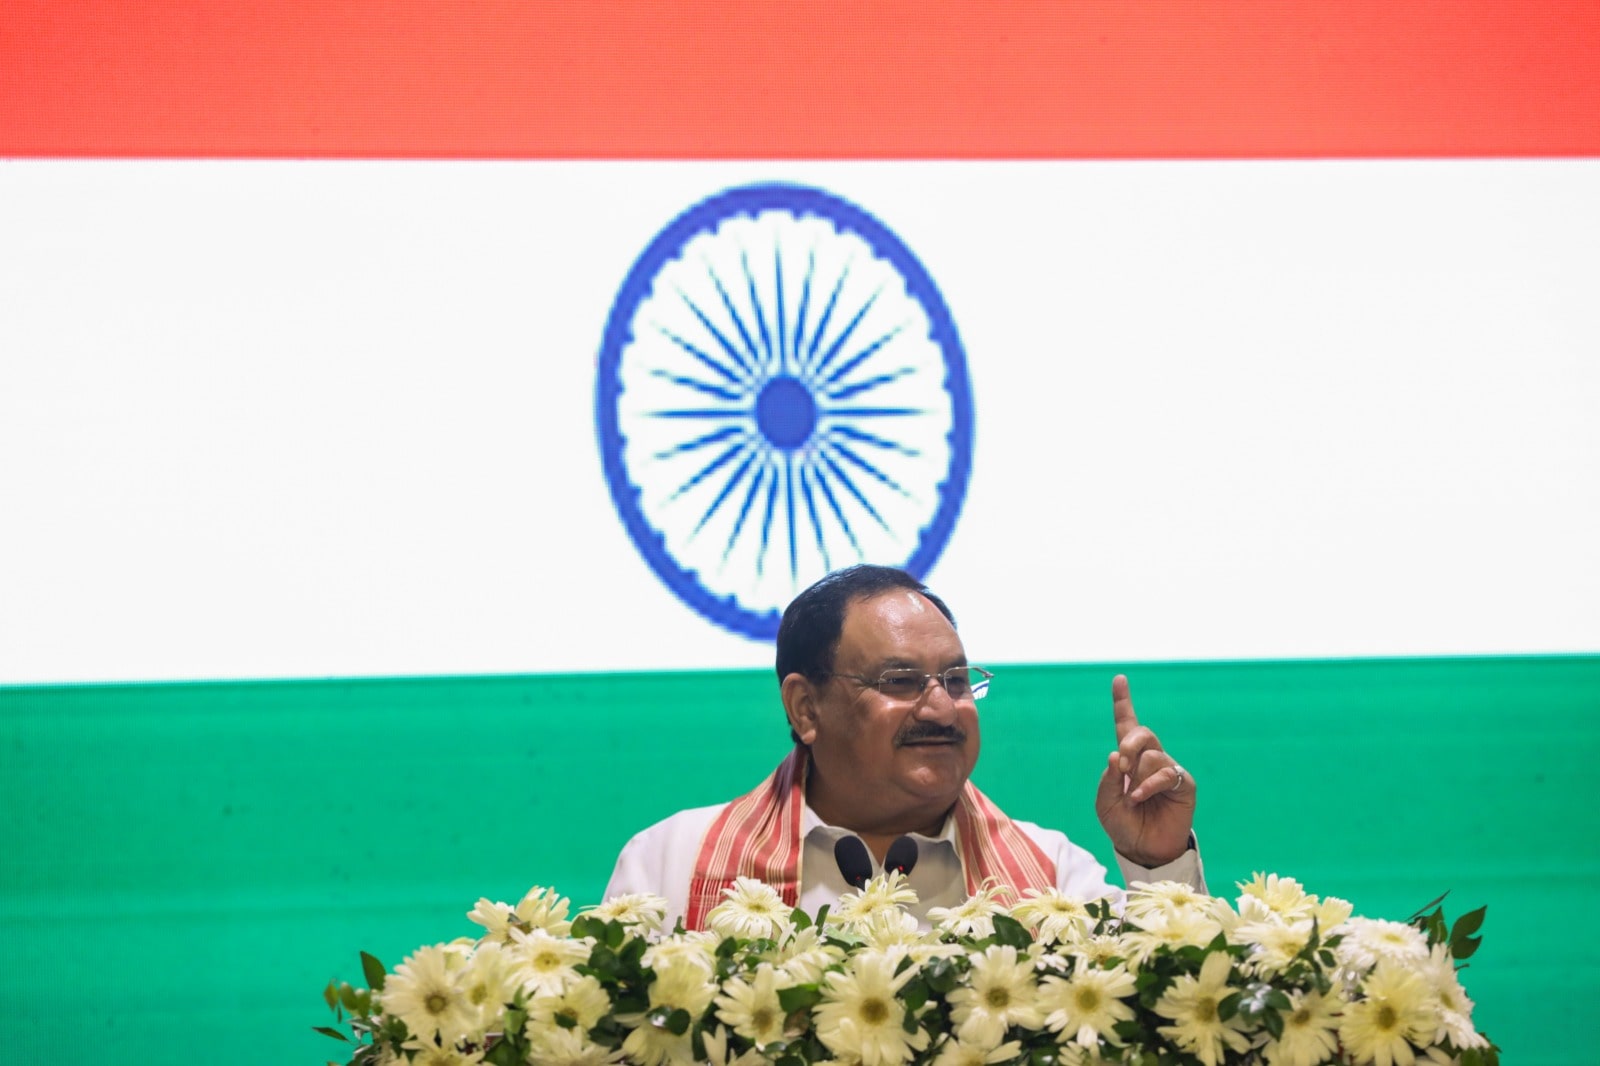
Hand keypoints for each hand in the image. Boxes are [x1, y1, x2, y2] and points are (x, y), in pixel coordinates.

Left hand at [1094, 674, 1195, 866]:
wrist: (1142, 849)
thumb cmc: (1122, 825)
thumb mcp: (1105, 803)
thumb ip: (1107, 779)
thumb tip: (1116, 754)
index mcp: (1127, 760)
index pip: (1127, 726)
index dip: (1123, 702)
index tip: (1119, 679)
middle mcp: (1149, 760)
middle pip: (1142, 733)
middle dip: (1130, 743)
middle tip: (1121, 764)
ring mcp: (1167, 770)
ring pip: (1152, 755)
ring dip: (1137, 775)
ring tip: (1133, 796)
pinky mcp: (1183, 784)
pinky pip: (1165, 773)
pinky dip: (1148, 785)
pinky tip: (1140, 797)